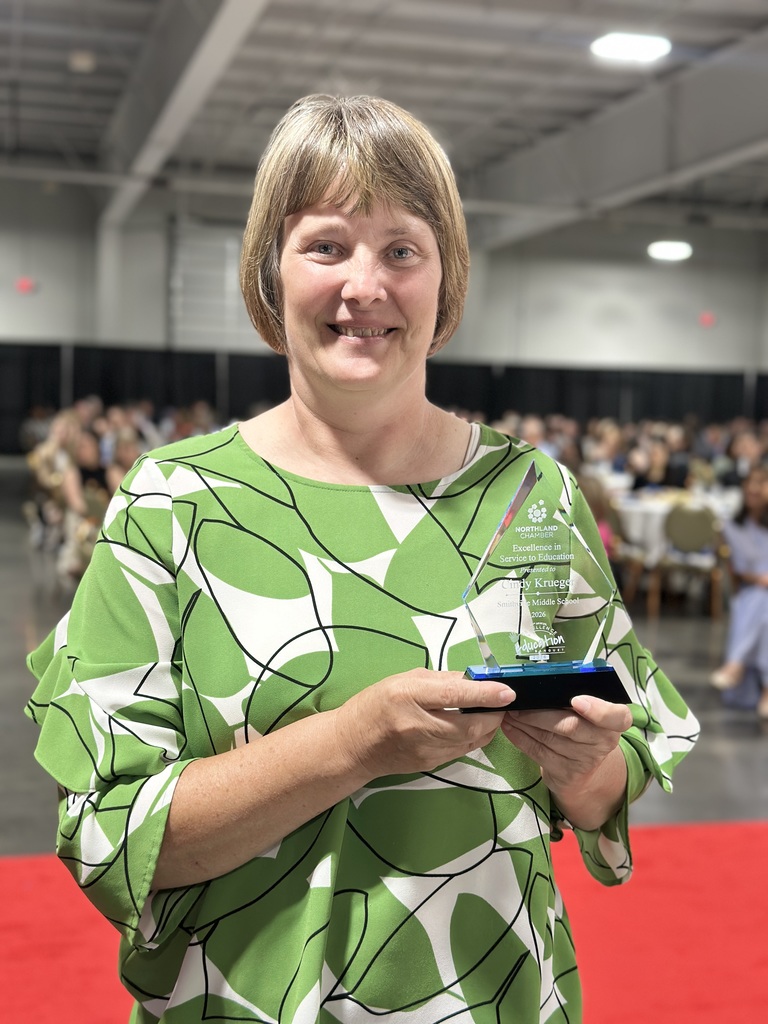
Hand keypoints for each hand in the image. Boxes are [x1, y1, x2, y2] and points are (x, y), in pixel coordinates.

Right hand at [334, 669, 510, 779]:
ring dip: (487, 726)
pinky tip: (473, 726)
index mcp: (408, 695)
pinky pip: (462, 750)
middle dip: (494, 714)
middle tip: (502, 702)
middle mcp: (417, 725)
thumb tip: (473, 680)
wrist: (352, 745)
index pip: (455, 695)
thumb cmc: (376, 705)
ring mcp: (424, 750)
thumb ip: (441, 679)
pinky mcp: (430, 764)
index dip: (485, 694)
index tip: (508, 692)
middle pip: (470, 724)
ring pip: (471, 739)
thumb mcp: (404, 679)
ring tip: (489, 712)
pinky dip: (473, 737)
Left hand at [500, 695, 632, 829]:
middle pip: (570, 726)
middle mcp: (603, 742)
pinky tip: (510, 727)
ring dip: (524, 724)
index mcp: (614, 722)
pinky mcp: (566, 774)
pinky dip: (520, 738)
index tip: (577, 701)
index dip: (598, 710)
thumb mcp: (589, 714)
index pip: (617, 717)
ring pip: (549, 739)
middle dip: (539, 714)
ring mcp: (585, 761)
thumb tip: (540, 682)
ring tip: (510, 711)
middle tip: (518, 703)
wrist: (584, 772)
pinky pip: (538, 752)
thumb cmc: (583, 730)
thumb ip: (574, 698)